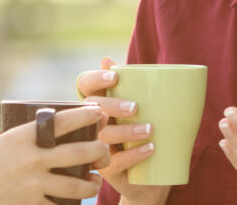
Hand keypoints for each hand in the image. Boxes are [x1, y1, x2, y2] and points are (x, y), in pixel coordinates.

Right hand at [0, 104, 109, 204]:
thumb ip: (7, 133)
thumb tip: (22, 125)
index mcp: (23, 137)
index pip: (64, 122)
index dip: (86, 115)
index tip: (98, 112)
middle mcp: (33, 159)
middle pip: (80, 152)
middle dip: (99, 150)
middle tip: (105, 150)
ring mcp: (34, 185)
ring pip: (78, 185)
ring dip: (92, 183)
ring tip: (96, 181)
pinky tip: (78, 203)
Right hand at [76, 58, 169, 204]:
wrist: (150, 179)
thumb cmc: (143, 135)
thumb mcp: (143, 110)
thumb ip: (133, 86)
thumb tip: (110, 58)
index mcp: (98, 104)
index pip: (85, 86)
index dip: (96, 78)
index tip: (115, 76)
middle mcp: (91, 125)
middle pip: (92, 109)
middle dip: (112, 105)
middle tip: (135, 107)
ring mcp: (95, 147)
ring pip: (103, 136)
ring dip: (127, 131)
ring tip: (150, 130)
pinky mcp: (105, 170)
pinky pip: (115, 162)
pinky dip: (134, 154)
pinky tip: (150, 148)